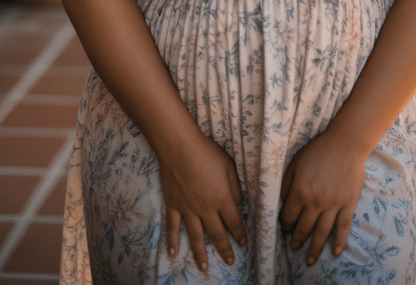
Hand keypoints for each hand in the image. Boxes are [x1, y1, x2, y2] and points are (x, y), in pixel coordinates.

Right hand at [158, 133, 246, 272]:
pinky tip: (173, 253)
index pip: (233, 222)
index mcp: (221, 198)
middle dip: (224, 248)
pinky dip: (172, 241)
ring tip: (204, 268)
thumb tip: (238, 202)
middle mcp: (205, 208)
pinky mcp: (173, 205)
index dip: (239, 233)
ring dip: (200, 253)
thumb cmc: (207, 152)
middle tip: (229, 261)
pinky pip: (173, 227)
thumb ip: (235, 186)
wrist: (179, 147)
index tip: (243, 242)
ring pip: (195, 236)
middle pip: (216, 234)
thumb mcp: (229, 165)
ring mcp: (187, 209)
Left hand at [279, 127, 366, 266]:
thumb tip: (280, 203)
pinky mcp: (348, 203)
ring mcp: (333, 204)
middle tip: (293, 248)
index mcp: (300, 190)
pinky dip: (340, 241)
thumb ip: (286, 183)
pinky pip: (343, 227)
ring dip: (314, 248)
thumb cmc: (318, 150)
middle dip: (296, 239)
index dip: (284, 225)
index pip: (288, 216)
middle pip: (303, 227)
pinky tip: (336, 253)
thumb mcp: (295, 162)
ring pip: (322, 232)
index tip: (283, 229)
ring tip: (309, 260)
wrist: (345, 142)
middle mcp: (316, 201)